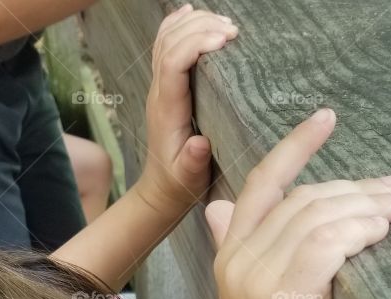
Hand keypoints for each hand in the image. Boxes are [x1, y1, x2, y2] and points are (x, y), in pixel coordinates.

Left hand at [138, 5, 237, 213]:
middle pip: (171, 42)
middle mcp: (159, 92)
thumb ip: (192, 162)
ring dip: (193, 23)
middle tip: (232, 30)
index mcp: (166, 110)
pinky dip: (177, 24)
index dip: (196, 44)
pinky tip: (190, 12)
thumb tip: (199, 145)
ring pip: (167, 39)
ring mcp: (159, 87)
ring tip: (223, 23)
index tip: (224, 40)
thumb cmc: (179, 183)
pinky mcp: (164, 86)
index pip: (173, 62)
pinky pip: (164, 45)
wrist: (161, 189)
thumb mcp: (187, 178)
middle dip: (201, 27)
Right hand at [206, 109, 390, 298]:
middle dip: (354, 187)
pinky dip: (359, 231)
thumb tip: (224, 207)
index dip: (294, 148)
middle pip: (301, 199)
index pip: (260, 186)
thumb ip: (246, 251)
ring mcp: (256, 280)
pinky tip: (382, 233)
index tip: (327, 119)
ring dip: (367, 207)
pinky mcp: (285, 297)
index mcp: (227, 258)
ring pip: (318, 216)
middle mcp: (235, 263)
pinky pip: (328, 243)